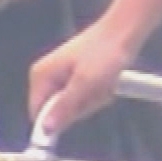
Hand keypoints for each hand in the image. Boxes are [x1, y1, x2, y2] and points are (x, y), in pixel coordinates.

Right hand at [28, 21, 136, 135]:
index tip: (78, 114)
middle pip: (59, 112)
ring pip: (74, 106)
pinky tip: (105, 81)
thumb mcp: (85, 84)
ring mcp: (61, 76)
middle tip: (96, 90)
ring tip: (103, 83)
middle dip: (82, 107)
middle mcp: (47, 76)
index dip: (56, 122)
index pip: (38, 113)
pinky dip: (97, 94)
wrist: (123, 32)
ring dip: (93, 100)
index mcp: (41, 76)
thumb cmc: (105, 52)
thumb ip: (64, 107)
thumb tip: (46, 129)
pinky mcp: (75, 77)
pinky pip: (84, 98)